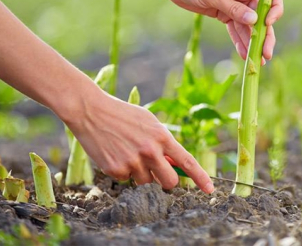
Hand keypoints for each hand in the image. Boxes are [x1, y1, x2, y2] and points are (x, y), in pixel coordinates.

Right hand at [64, 88, 213, 193]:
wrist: (92, 111)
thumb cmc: (123, 115)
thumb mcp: (149, 123)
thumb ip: (163, 143)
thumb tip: (174, 163)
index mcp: (161, 137)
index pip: (187, 162)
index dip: (200, 177)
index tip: (210, 189)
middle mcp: (150, 151)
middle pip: (169, 182)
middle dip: (166, 181)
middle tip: (158, 173)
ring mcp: (132, 162)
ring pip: (146, 182)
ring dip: (142, 174)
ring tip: (129, 153)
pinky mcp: (116, 170)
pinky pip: (127, 180)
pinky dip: (124, 171)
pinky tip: (115, 154)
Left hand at [164, 0, 283, 60]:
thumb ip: (233, 8)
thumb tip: (254, 21)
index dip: (274, 8)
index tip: (267, 23)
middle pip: (262, 16)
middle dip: (265, 35)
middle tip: (266, 54)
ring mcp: (235, 5)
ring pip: (249, 26)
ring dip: (253, 43)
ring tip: (257, 62)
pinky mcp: (224, 14)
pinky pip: (236, 30)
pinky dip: (240, 42)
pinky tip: (244, 55)